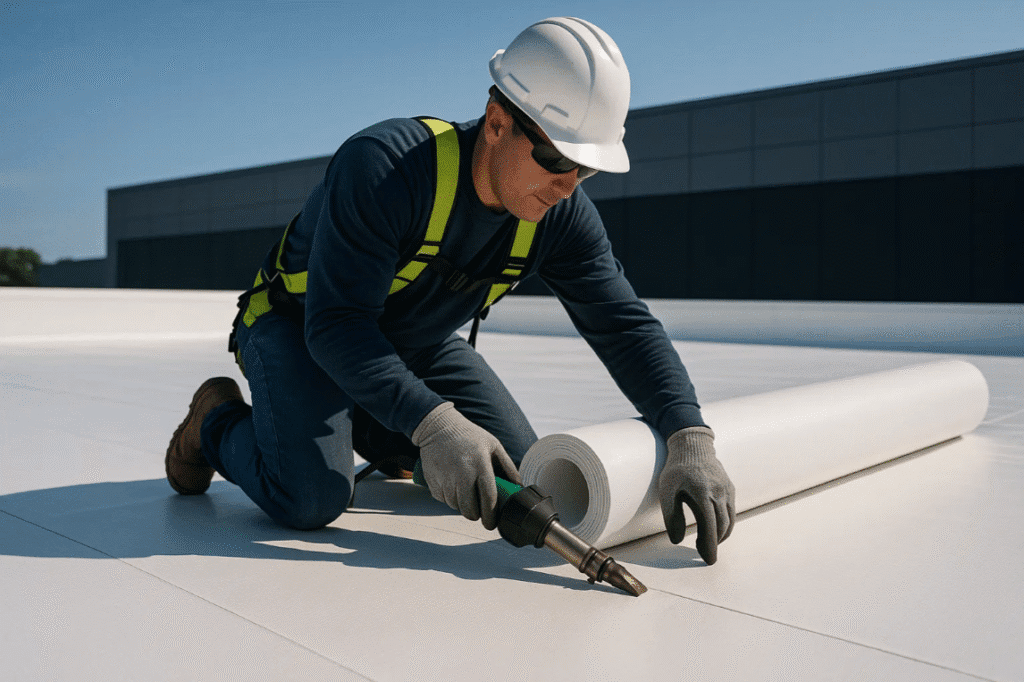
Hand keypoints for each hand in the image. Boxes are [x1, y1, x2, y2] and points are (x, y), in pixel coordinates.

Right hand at [411, 402, 521, 529]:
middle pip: (470, 510)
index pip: (488, 499)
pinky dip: (449, 497)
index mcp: (480, 465)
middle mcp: (462, 474)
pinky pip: (443, 500)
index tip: (492, 524)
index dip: (491, 516)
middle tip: (479, 508)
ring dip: (462, 504)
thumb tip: (519, 487)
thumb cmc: (469, 436)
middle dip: (476, 514)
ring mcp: (445, 478)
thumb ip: (508, 467)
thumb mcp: (493, 446)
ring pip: (456, 506)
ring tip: (465, 489)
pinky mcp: (432, 481)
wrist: (439, 427)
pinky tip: (452, 483)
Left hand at [658, 426, 735, 563]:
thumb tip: (677, 540)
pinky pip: (731, 511)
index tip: (708, 560)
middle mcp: (718, 492)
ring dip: (721, 536)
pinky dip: (725, 524)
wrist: (692, 446)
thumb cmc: (677, 469)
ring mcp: (727, 490)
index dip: (709, 544)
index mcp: (702, 492)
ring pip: (729, 520)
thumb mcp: (667, 490)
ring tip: (708, 545)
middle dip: (715, 544)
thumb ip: (671, 515)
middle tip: (706, 557)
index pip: (710, 525)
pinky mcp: (730, 488)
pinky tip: (715, 530)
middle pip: (722, 525)